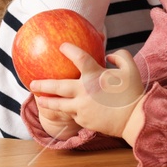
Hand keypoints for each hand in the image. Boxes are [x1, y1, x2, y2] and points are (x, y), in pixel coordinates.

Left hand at [29, 45, 143, 138]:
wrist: (134, 120)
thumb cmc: (133, 93)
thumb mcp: (131, 69)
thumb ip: (120, 56)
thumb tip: (108, 56)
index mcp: (95, 76)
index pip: (78, 58)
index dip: (69, 50)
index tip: (61, 47)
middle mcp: (84, 91)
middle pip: (58, 87)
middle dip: (43, 84)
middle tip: (32, 83)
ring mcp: (82, 107)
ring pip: (59, 105)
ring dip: (47, 102)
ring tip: (39, 100)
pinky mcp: (83, 120)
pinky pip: (72, 114)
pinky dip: (66, 111)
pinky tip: (60, 110)